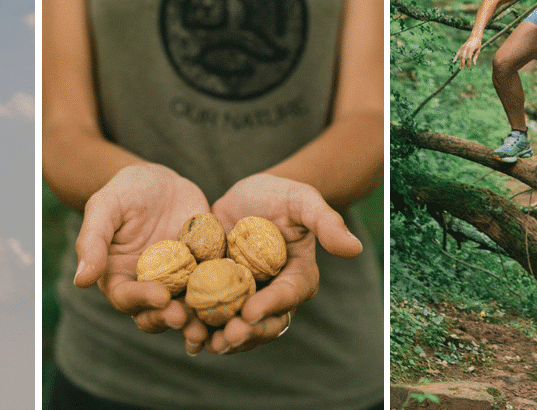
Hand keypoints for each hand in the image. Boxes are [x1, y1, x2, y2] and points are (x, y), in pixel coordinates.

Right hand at [73, 163, 210, 345]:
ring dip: (201, 319)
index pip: (127, 298)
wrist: (160, 180)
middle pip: (158, 313)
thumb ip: (92, 241)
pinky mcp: (205, 270)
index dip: (142, 301)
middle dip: (173, 318)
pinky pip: (216, 287)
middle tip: (188, 318)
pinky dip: (226, 296)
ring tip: (216, 321)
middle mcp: (149, 286)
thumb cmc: (125, 190)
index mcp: (120, 277)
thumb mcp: (105, 206)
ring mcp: (179, 281)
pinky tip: (242, 298)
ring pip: (189, 308)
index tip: (160, 297)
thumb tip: (81, 280)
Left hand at [206, 173, 362, 354]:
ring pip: (235, 326)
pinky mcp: (217, 292)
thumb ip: (326, 222)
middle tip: (225, 337)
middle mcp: (272, 294)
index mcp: (297, 277)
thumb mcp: (303, 200)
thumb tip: (355, 249)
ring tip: (199, 340)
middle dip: (245, 333)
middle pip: (262, 323)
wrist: (248, 195)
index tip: (251, 312)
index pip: (287, 296)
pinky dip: (196, 324)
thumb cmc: (281, 195)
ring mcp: (244, 297)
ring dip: (217, 337)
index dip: (271, 306)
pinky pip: (209, 314)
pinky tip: (181, 328)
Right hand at [453, 36, 482, 68]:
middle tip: (463, 68)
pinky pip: (457, 53)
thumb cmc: (477, 44)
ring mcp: (462, 47)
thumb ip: (475, 57)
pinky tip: (454, 62)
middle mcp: (466, 48)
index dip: (468, 63)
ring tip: (460, 67)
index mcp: (471, 48)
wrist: (474, 37)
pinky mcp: (461, 47)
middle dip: (462, 63)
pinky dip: (455, 57)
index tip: (468, 67)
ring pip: (460, 55)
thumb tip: (474, 64)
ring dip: (459, 61)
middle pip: (463, 57)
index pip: (468, 57)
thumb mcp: (478, 51)